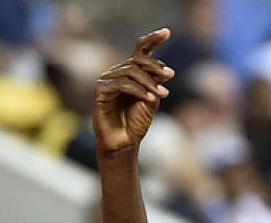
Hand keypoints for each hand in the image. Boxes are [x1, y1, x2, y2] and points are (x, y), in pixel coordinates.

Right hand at [94, 29, 174, 155]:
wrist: (124, 143)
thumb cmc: (136, 122)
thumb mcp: (151, 99)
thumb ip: (155, 83)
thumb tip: (164, 70)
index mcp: (130, 72)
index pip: (140, 50)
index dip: (152, 39)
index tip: (167, 32)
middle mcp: (117, 72)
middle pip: (138, 60)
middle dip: (155, 67)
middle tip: (170, 76)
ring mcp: (107, 80)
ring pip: (131, 71)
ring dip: (149, 82)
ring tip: (161, 95)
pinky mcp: (100, 91)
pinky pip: (122, 84)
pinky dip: (138, 90)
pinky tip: (149, 98)